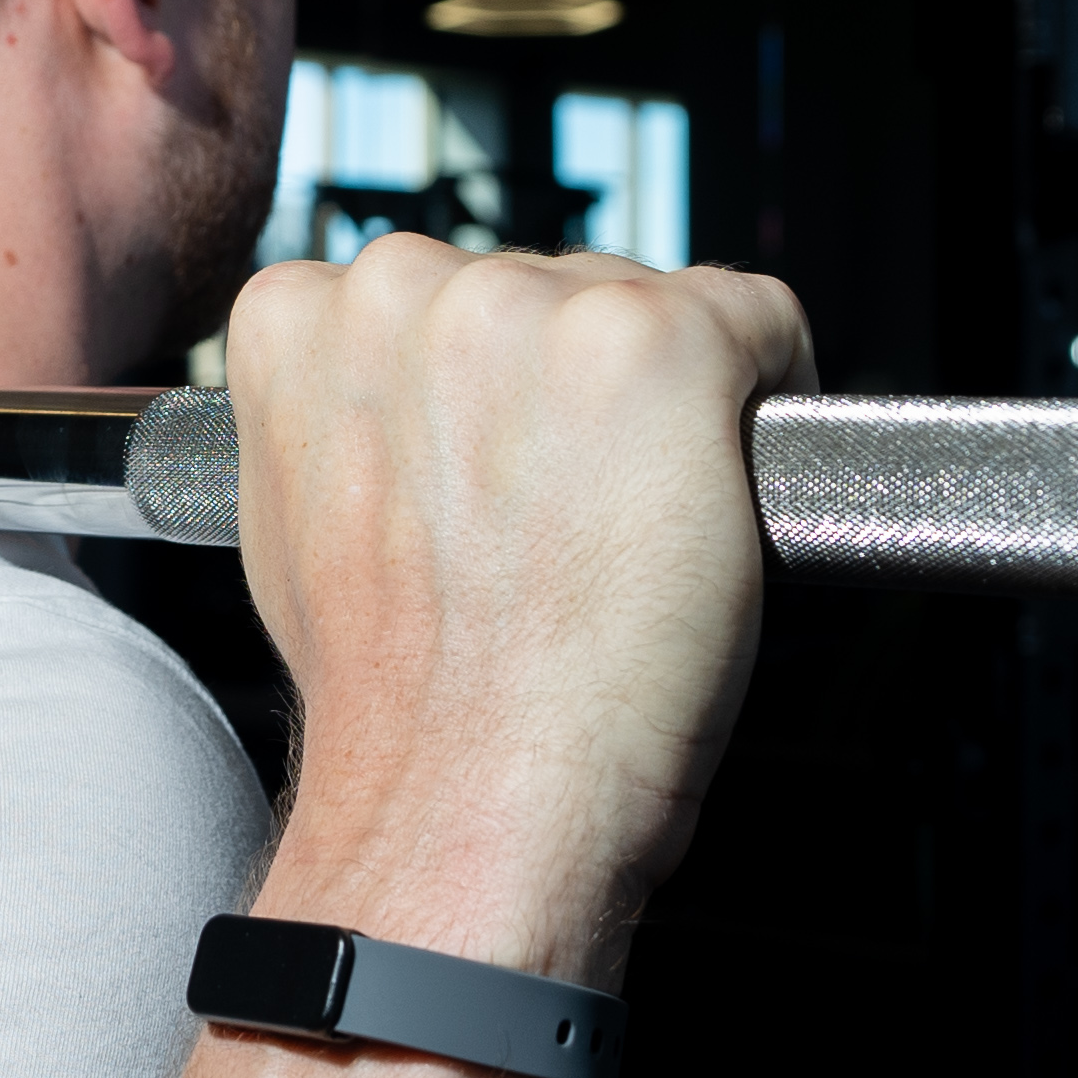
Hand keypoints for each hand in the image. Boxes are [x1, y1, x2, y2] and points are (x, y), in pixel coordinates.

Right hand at [227, 241, 813, 985]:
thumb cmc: (403, 699)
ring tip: (630, 527)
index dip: (500, 389)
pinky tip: (727, 492)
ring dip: (666, 394)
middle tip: (578, 520)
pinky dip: (775, 392)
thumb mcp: (302, 525)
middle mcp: (404, 286)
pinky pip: (763, 320)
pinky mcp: (652, 342)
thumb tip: (415, 403)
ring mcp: (530, 308)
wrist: (468, 791)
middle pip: (554, 285)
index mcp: (303, 320)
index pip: (444, 289)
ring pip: (650, 301)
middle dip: (579, 387)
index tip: (523, 467)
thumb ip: (349, 419)